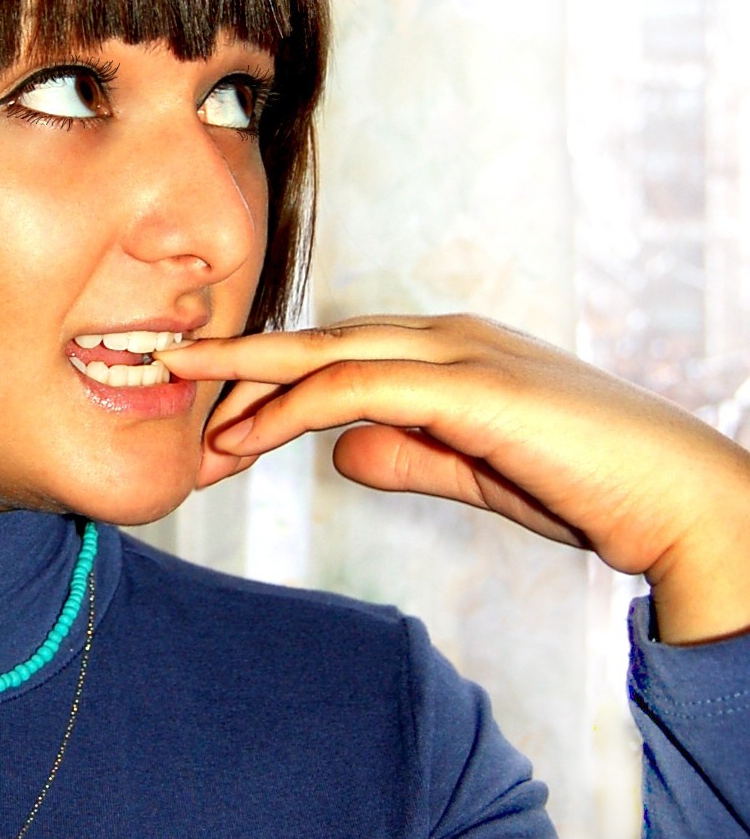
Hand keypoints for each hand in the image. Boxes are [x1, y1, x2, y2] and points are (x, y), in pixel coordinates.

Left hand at [156, 315, 749, 645]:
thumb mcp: (474, 470)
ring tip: (176, 410)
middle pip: (314, 342)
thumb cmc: (588, 485)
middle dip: (234, 366)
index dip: (264, 383)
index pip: (335, 357)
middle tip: (157, 382)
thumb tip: (340, 451)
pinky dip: (292, 408)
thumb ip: (409, 454)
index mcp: (447, 352)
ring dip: (244, 383)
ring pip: (324, 353)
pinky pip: (358, 388)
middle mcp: (445, 338)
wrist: (681, 500)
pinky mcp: (473, 387)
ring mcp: (459, 354)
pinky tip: (240, 440)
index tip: (204, 420)